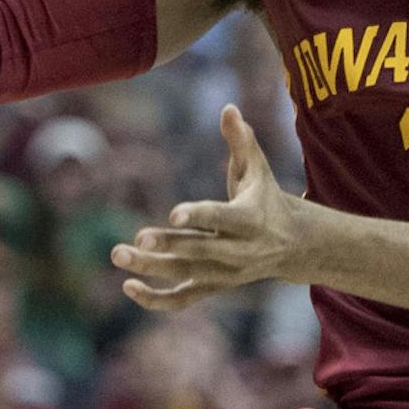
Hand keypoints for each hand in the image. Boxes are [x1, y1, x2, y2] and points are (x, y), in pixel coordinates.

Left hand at [112, 105, 308, 311]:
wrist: (290, 245)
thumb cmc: (265, 198)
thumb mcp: (258, 168)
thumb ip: (241, 141)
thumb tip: (228, 108)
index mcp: (250, 220)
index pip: (223, 219)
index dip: (200, 216)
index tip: (174, 214)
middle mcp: (238, 251)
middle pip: (200, 251)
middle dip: (169, 246)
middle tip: (137, 238)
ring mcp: (224, 274)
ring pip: (185, 275)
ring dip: (151, 268)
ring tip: (118, 254)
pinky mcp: (213, 287)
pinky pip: (183, 300)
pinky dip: (156, 299)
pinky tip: (128, 287)